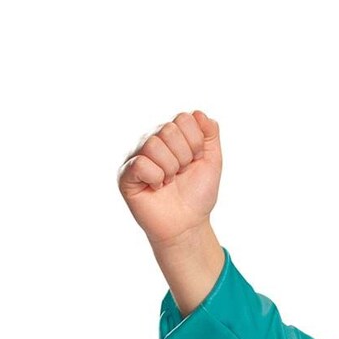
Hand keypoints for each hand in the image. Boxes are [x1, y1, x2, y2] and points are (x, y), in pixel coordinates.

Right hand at [117, 108, 221, 248]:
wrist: (188, 225)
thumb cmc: (197, 195)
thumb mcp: (212, 162)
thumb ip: (210, 134)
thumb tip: (198, 112)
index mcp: (171, 135)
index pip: (184, 118)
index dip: (196, 143)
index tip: (194, 162)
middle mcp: (151, 141)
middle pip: (168, 129)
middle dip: (183, 157)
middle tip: (180, 174)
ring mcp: (137, 156)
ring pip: (153, 144)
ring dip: (170, 169)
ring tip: (168, 181)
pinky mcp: (126, 175)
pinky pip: (141, 163)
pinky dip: (156, 177)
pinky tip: (156, 187)